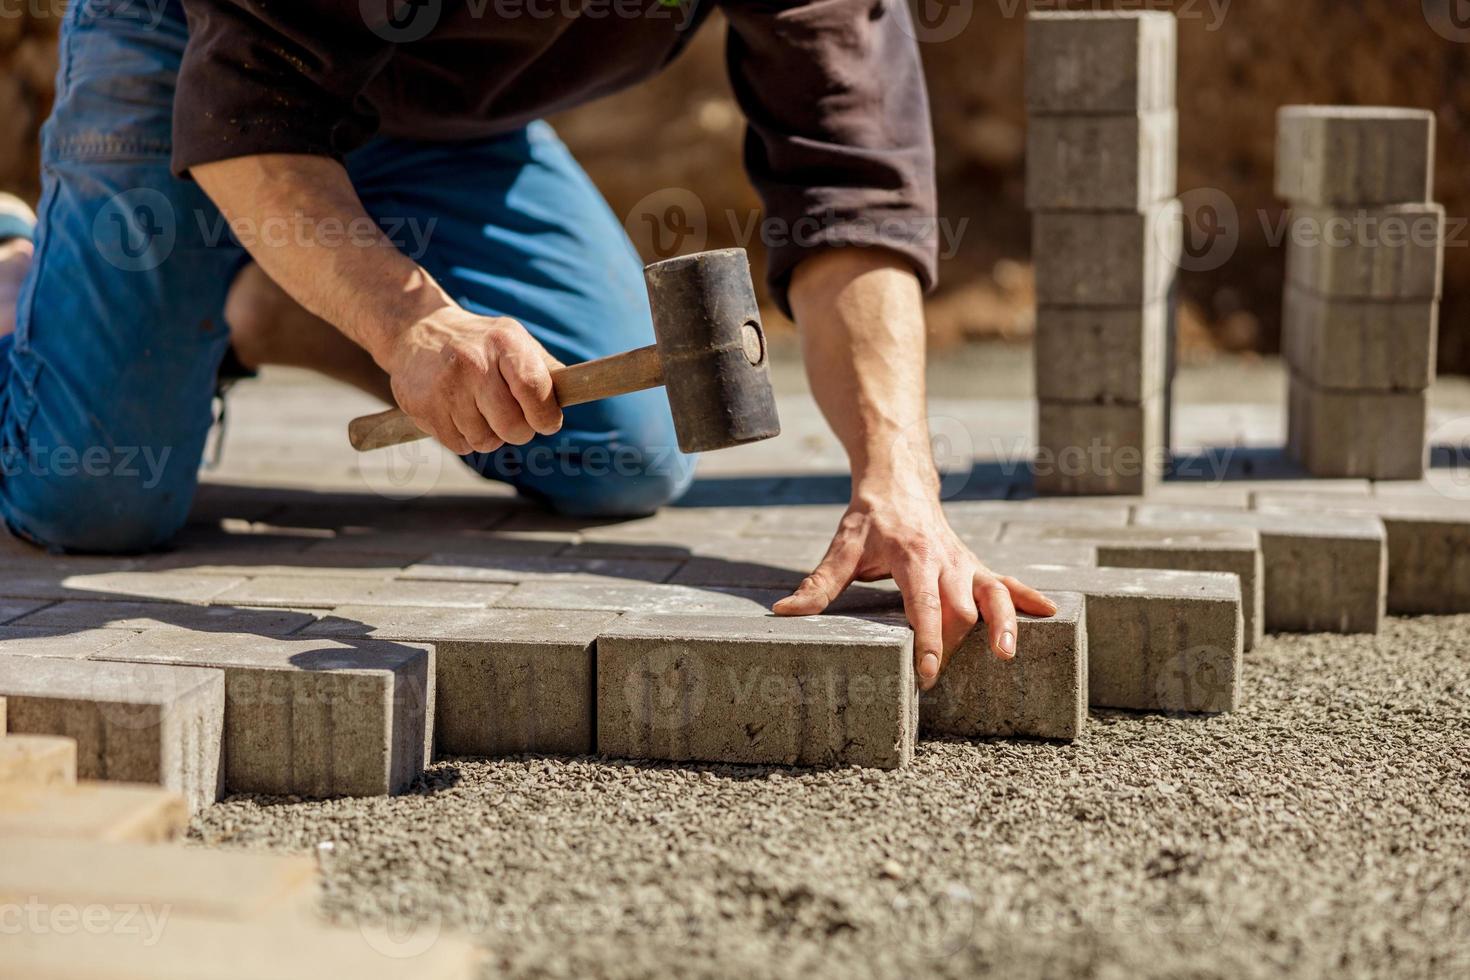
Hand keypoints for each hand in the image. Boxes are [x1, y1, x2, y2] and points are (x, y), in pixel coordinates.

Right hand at [383, 308, 564, 454]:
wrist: (417, 331)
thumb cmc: (480, 342)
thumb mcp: (514, 340)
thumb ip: (546, 369)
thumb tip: (578, 392)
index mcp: (504, 343)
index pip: (535, 391)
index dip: (547, 417)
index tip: (547, 422)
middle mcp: (473, 363)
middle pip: (513, 428)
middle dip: (519, 431)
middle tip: (510, 417)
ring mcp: (445, 386)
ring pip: (486, 441)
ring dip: (488, 434)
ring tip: (477, 407)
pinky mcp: (423, 407)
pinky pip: (460, 446)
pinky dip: (464, 438)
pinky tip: (456, 412)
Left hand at [772, 493, 1057, 691]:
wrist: (900, 480)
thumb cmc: (870, 518)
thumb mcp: (843, 546)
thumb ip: (819, 583)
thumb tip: (785, 613)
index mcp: (913, 557)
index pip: (925, 605)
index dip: (929, 641)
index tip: (927, 674)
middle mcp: (946, 560)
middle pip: (961, 607)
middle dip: (958, 644)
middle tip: (944, 679)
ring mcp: (965, 562)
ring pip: (994, 594)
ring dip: (1005, 624)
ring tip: (1007, 655)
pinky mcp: (975, 565)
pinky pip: (1006, 582)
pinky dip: (1027, 597)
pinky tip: (1050, 613)